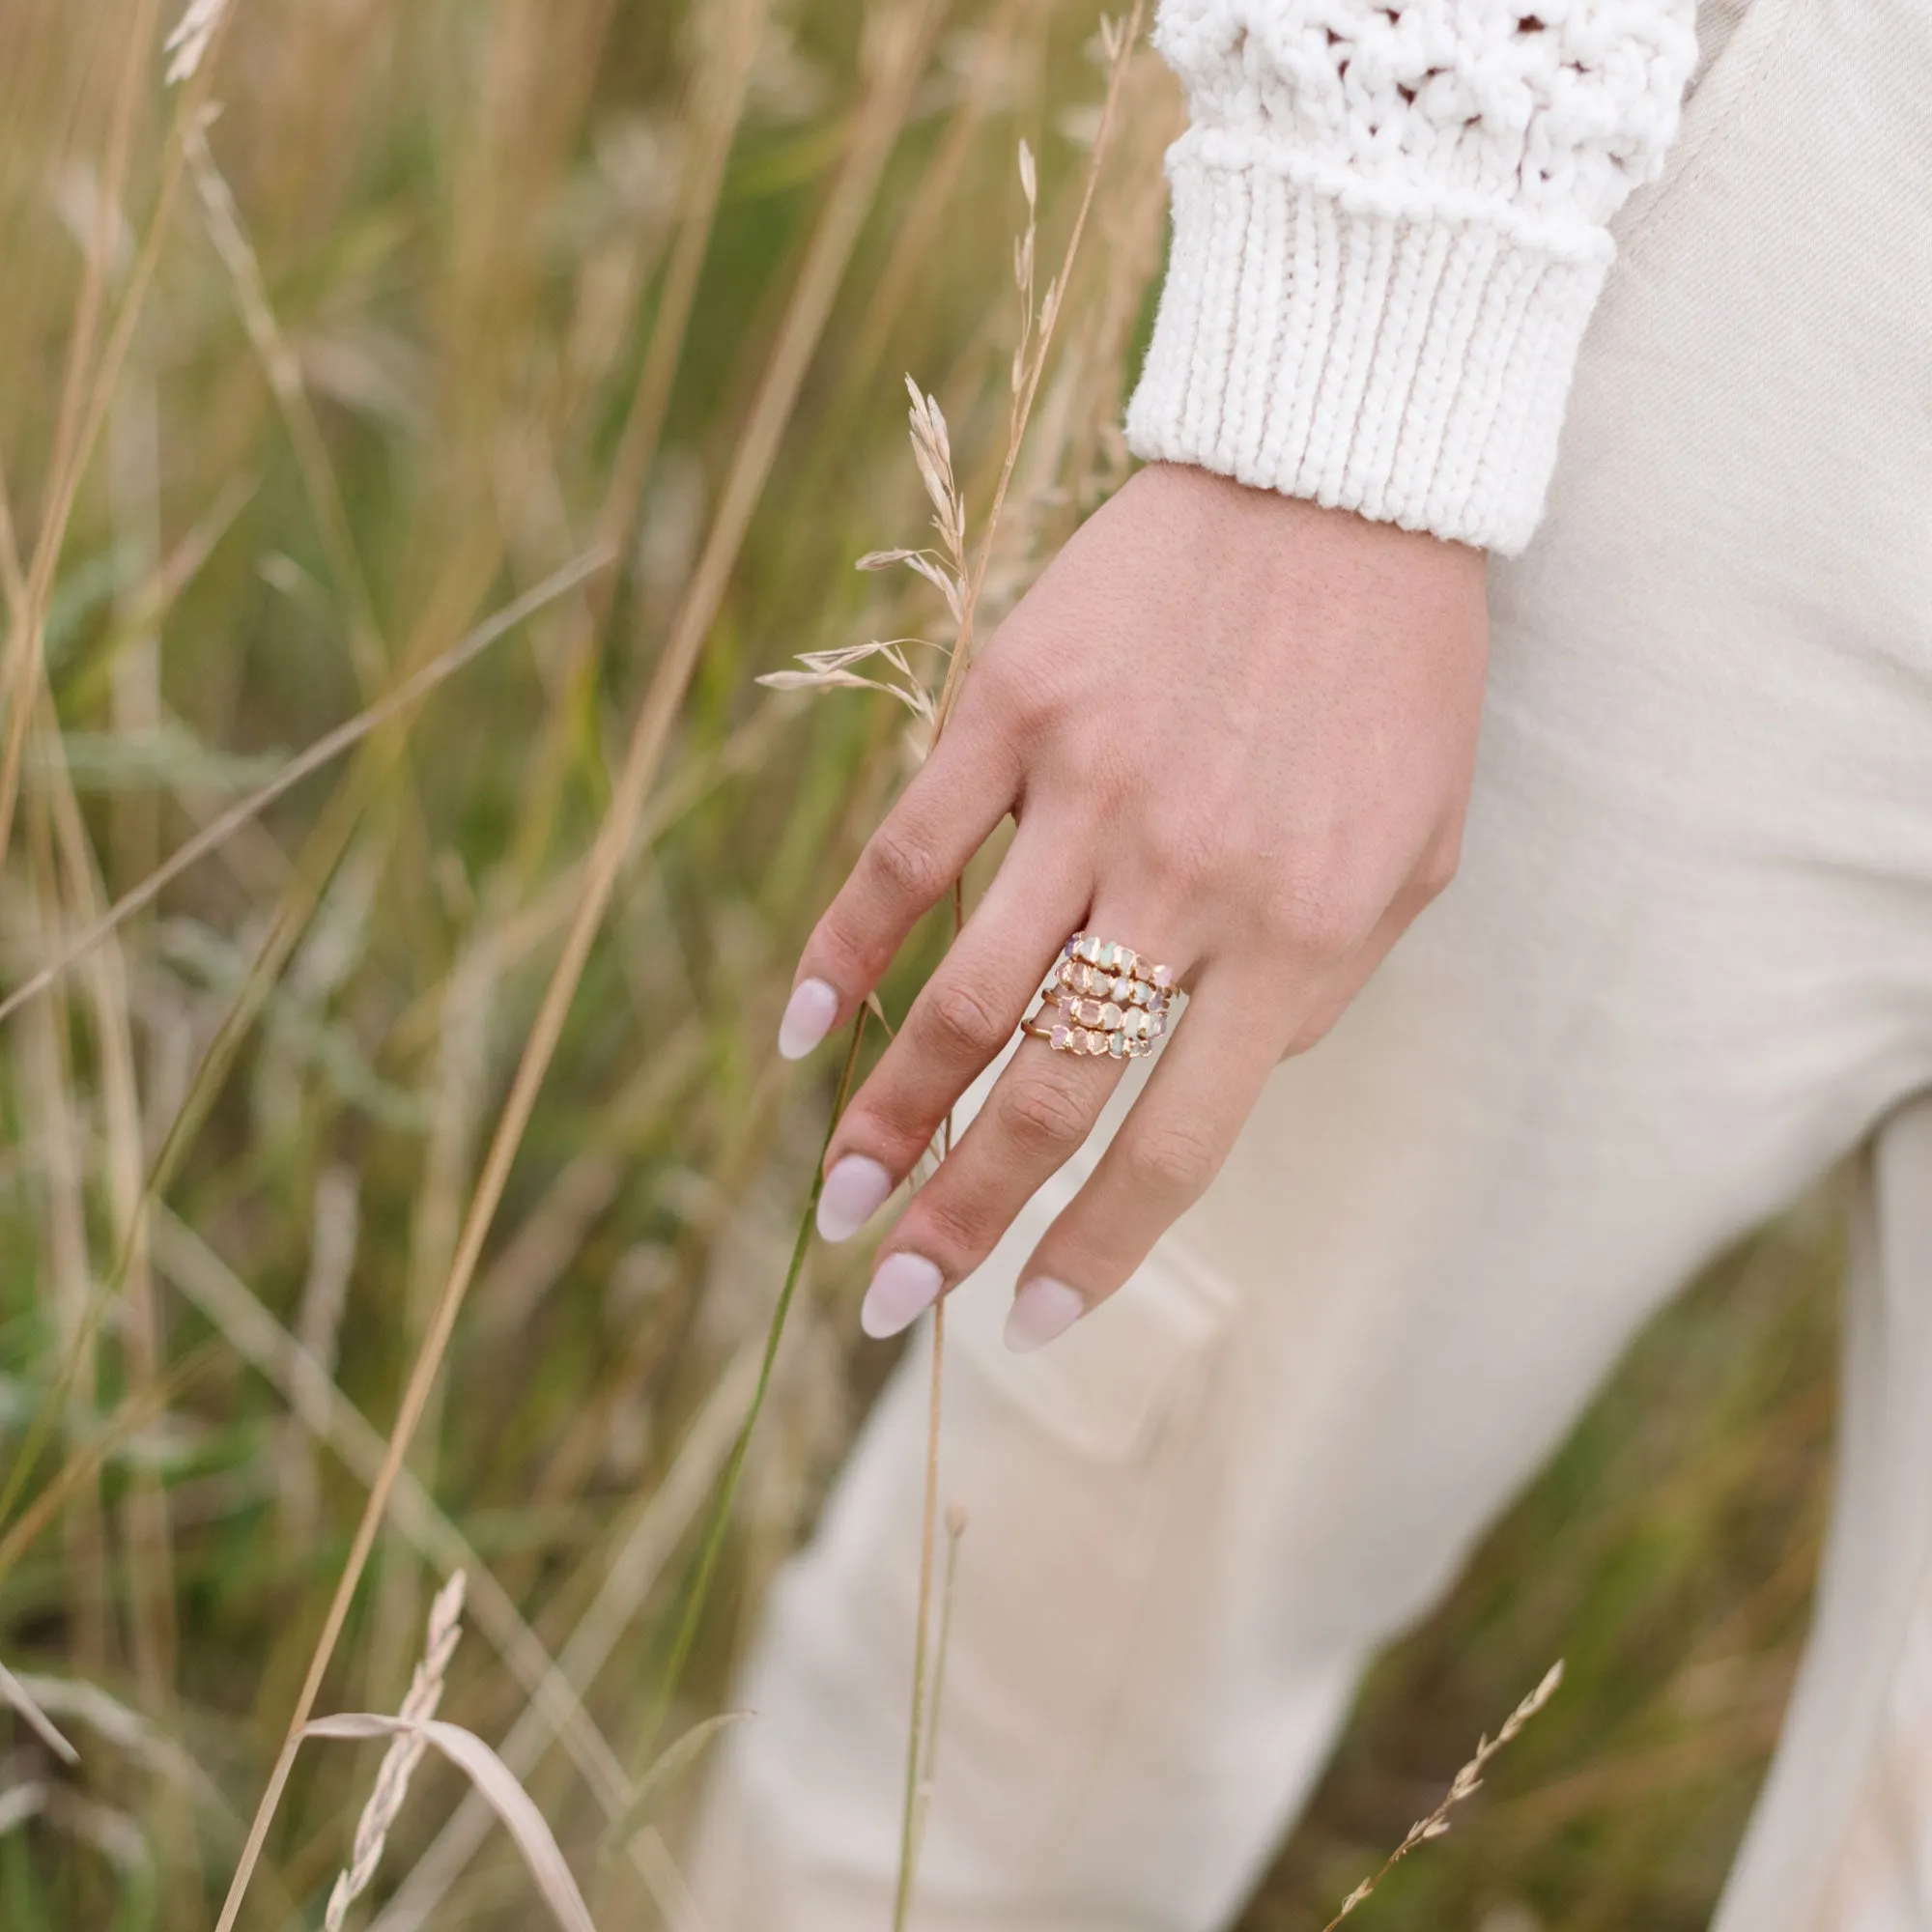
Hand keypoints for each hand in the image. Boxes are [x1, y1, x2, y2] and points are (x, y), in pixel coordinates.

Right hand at [776, 462, 1488, 1349]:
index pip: (1173, 1145)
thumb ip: (1318, 993)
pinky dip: (844, 953)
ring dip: (888, 1117)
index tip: (1024, 1321)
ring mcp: (1089, 796)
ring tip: (837, 1200)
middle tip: (890, 1300)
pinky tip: (800, 1034)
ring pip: (963, 998)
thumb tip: (1204, 1083)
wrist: (1345, 481)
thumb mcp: (1412, 864)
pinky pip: (907, 856)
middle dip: (959, 1216)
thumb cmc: (1393, 687)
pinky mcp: (1013, 712)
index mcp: (1298, 940)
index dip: (1091, 1252)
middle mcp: (1186, 886)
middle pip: (1045, 1093)